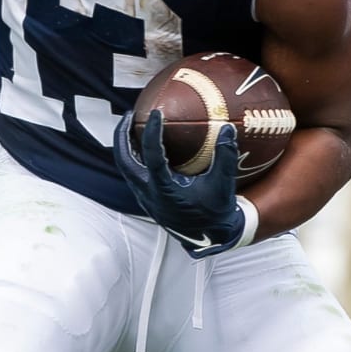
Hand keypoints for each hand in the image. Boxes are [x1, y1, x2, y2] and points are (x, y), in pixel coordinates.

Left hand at [113, 111, 249, 258]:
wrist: (210, 237)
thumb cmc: (216, 210)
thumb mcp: (223, 184)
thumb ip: (225, 156)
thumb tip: (227, 128)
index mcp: (164, 190)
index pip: (152, 156)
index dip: (151, 132)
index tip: (156, 113)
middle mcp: (149, 194)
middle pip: (124, 160)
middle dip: (123, 135)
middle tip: (130, 115)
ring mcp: (144, 198)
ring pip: (126, 168)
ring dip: (126, 146)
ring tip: (132, 126)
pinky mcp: (146, 199)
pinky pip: (133, 174)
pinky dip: (134, 157)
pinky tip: (144, 146)